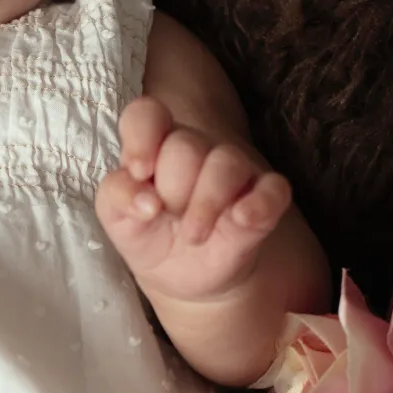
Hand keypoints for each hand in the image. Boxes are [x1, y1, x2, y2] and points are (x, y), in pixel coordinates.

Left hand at [96, 96, 293, 306]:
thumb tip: (145, 200)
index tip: (139, 172)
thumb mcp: (118, 219)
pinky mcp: (265, 197)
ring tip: (193, 236)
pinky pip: (274, 189)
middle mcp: (196, 150)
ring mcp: (234, 171)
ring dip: (206, 203)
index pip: (148, 115)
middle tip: (169, 218)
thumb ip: (117, 197)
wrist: (181, 277)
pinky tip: (242, 220)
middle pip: (185, 146)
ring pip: (226, 162)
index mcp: (155, 146)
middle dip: (172, 188)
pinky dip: (260, 204)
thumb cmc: (148, 233)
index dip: (142, 138)